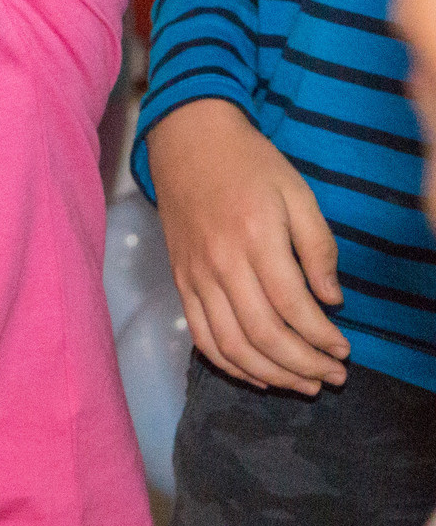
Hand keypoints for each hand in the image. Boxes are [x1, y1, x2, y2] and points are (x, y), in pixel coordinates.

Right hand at [147, 97, 349, 392]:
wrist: (186, 140)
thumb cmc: (249, 164)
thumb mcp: (298, 193)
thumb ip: (318, 247)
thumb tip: (332, 299)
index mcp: (255, 238)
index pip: (293, 306)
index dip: (322, 337)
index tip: (345, 351)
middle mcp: (221, 264)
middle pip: (262, 334)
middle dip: (303, 364)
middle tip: (332, 377)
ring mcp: (195, 275)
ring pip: (230, 344)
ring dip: (270, 374)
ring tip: (302, 384)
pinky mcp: (180, 280)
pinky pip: (200, 335)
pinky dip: (228, 364)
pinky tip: (258, 375)